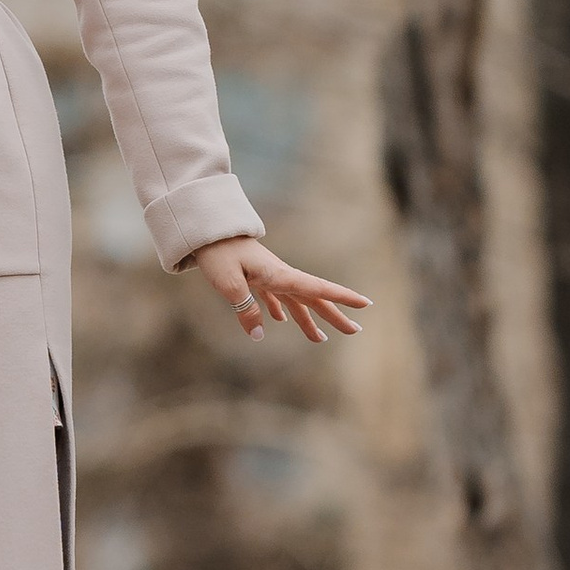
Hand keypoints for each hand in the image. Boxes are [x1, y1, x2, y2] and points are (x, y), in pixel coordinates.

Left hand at [190, 236, 368, 345]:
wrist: (204, 230)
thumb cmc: (218, 253)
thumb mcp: (229, 283)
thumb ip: (245, 309)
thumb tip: (260, 334)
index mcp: (280, 275)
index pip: (317, 289)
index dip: (342, 297)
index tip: (365, 304)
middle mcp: (279, 275)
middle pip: (312, 298)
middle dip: (334, 314)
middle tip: (355, 330)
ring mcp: (268, 275)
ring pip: (295, 300)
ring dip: (308, 318)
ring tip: (320, 339)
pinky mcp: (253, 276)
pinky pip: (274, 296)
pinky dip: (280, 309)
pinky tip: (279, 320)